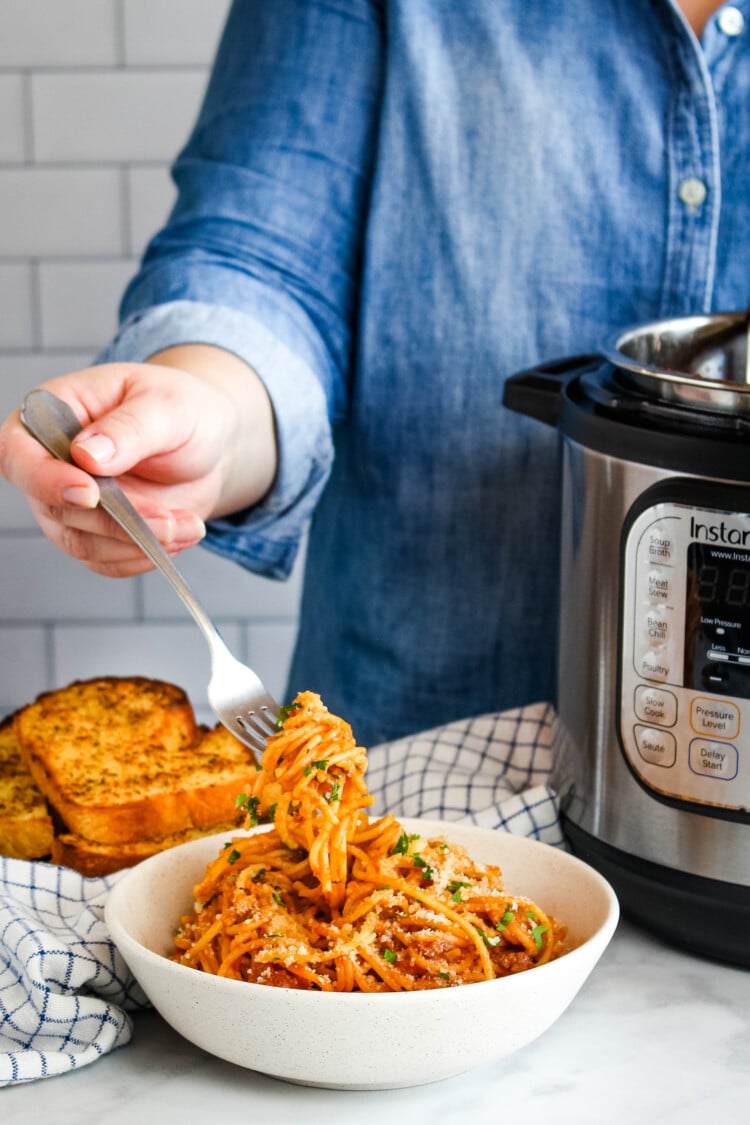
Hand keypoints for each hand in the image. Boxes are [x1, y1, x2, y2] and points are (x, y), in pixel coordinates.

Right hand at [0, 346, 276, 576]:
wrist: (208, 445)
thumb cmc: (180, 411)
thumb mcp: (166, 407)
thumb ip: (129, 428)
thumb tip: (86, 454)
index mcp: (53, 413)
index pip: (19, 452)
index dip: (45, 479)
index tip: (90, 493)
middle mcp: (51, 463)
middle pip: (56, 508)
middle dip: (117, 522)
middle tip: (170, 520)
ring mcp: (69, 504)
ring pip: (82, 543)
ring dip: (137, 543)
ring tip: (187, 525)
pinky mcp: (95, 535)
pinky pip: (107, 562)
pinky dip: (145, 556)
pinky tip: (180, 535)